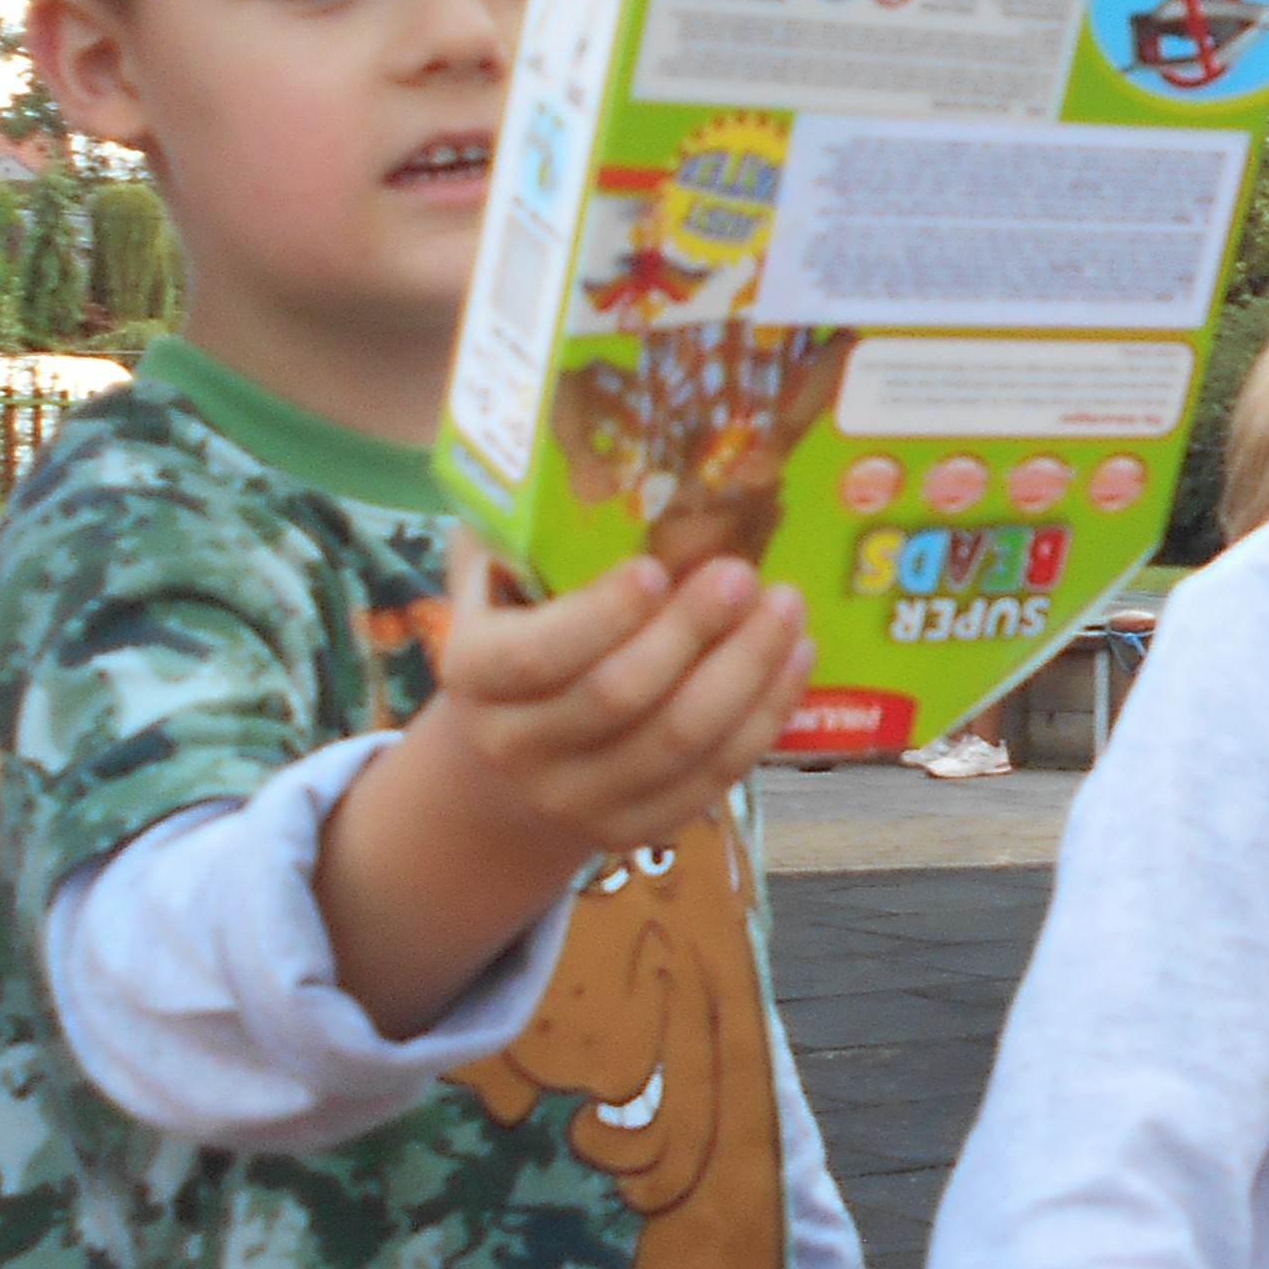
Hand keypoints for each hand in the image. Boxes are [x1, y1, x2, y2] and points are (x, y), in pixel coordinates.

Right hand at [425, 537, 812, 863]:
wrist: (502, 760)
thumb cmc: (516, 632)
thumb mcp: (496, 577)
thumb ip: (523, 526)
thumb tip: (579, 438)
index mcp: (473, 675)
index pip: (536, 655)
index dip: (603, 616)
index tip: (658, 568)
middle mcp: (516, 748)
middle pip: (620, 698)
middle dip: (693, 633)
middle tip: (744, 574)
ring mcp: (576, 800)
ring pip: (678, 744)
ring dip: (745, 673)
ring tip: (787, 609)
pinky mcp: (633, 829)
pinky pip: (712, 779)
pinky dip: (763, 720)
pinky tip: (794, 661)